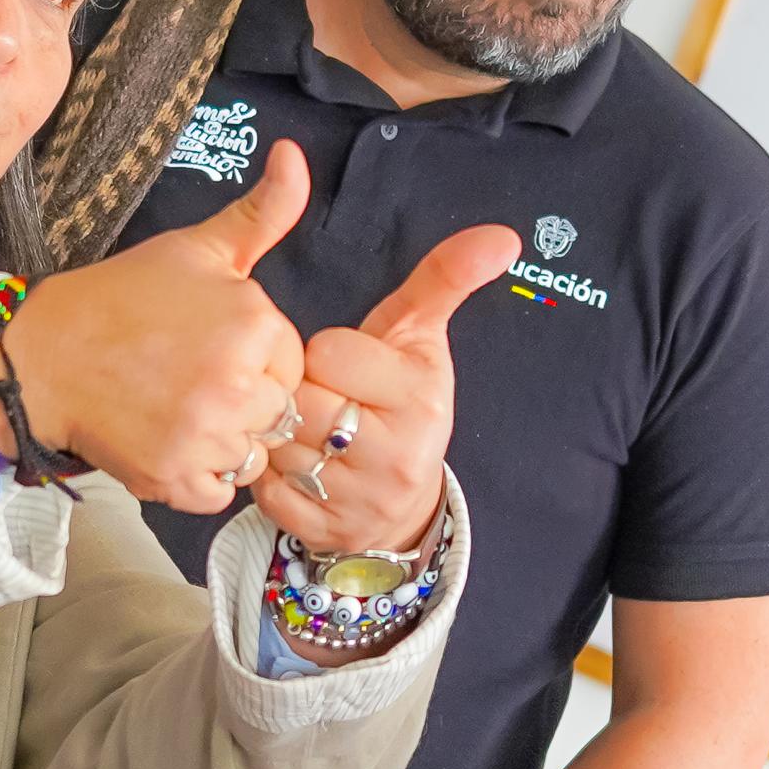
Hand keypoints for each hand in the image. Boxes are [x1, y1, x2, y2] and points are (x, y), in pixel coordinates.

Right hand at [0, 142, 312, 512]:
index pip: (290, 362)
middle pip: (276, 411)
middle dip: (244, 400)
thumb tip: (295, 156)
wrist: (43, 355)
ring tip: (176, 407)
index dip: (254, 357)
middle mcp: (238, 383)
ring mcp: (207, 435)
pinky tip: (167, 439)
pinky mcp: (176, 478)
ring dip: (223, 440)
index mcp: (254, 322)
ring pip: (251, 453)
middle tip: (188, 378)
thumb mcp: (198, 249)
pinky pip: (219, 492)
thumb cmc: (122, 300)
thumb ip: (263, 212)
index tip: (209, 346)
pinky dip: (198, 476)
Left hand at [255, 219, 517, 550]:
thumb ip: (446, 278)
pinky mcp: (323, 533)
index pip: (329, 350)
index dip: (327, 354)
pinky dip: (272, 477)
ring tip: (309, 431)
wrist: (404, 500)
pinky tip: (299, 467)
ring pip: (279, 444)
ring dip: (281, 434)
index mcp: (419, 397)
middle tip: (325, 399)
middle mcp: (396, 455)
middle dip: (302, 392)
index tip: (347, 367)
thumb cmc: (401, 401)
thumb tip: (502, 235)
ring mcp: (360, 501)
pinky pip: (266, 491)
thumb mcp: (421, 338)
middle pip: (300, 398)